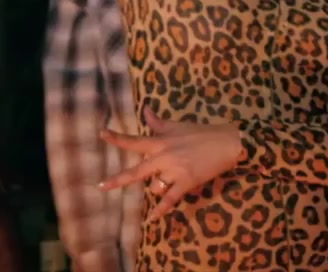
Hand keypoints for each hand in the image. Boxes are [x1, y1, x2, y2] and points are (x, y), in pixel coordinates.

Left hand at [98, 107, 243, 218]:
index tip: (102, 134)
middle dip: (118, 180)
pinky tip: (153, 218)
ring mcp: (175, 171)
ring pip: (155, 186)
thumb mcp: (177, 126)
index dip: (117, 138)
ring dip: (157, 186)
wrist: (226, 142)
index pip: (135, 141)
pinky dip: (162, 209)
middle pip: (137, 171)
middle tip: (101, 186)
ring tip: (171, 180)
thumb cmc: (201, 133)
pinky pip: (171, 198)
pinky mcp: (187, 182)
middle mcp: (164, 157)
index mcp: (161, 142)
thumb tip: (145, 110)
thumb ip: (158, 123)